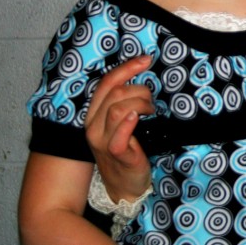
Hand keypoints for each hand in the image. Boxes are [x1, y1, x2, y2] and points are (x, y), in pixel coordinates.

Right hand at [85, 54, 154, 201]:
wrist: (124, 186)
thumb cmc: (126, 150)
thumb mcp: (118, 124)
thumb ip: (122, 103)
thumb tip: (140, 78)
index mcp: (93, 115)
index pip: (106, 83)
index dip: (127, 67)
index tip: (146, 59)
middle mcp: (94, 127)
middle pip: (115, 93)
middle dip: (139, 89)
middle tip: (151, 102)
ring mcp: (103, 142)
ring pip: (118, 109)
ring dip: (141, 103)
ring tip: (150, 112)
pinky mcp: (117, 155)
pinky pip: (119, 136)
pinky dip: (129, 123)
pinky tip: (138, 118)